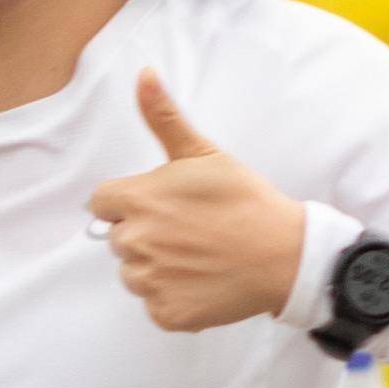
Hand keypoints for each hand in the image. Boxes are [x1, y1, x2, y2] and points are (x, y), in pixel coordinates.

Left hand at [86, 73, 313, 333]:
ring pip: (134, 274)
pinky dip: (176, 298)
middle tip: (191, 232)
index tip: (165, 206)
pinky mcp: (167, 313)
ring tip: (199, 258)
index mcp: (136, 201)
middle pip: (119, 240)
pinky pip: (156, 305)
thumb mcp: (204, 153)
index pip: (102, 204)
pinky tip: (204, 282)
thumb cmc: (246, 201)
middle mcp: (134, 242)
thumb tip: (143, 74)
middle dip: (146, 234)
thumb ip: (163, 118)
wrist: (286, 255)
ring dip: (158, 269)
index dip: (131, 203)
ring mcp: (149, 281)